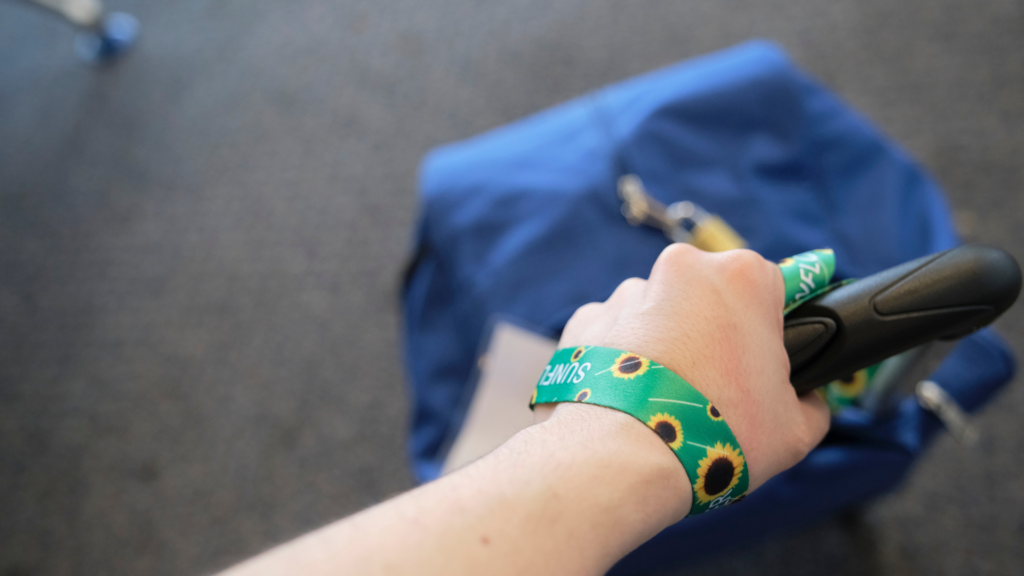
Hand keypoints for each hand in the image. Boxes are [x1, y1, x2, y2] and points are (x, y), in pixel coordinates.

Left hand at [535, 244, 829, 497]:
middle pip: (711, 297)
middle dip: (715, 335)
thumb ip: (811, 402)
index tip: (762, 364)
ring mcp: (628, 291)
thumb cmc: (715, 435)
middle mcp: (682, 267)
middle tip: (717, 391)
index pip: (772, 287)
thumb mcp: (796, 429)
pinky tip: (631, 400)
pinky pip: (614, 334)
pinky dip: (622, 361)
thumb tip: (807, 400)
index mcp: (743, 276)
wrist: (621, 458)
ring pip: (660, 313)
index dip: (770, 329)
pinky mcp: (585, 318)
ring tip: (668, 402)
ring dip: (667, 347)